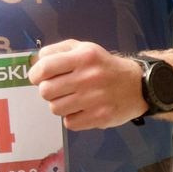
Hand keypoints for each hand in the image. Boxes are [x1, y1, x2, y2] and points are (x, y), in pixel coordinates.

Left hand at [30, 41, 147, 130]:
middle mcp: (89, 77)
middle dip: (47, 91)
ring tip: (72, 99)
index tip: (38, 78)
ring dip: (59, 105)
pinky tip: (82, 109)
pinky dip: (72, 118)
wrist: (137, 85)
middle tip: (58, 89)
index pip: (44, 67)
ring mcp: (95, 99)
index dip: (35, 74)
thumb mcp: (85, 49)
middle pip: (46, 91)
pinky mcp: (99, 117)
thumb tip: (35, 62)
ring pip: (55, 109)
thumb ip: (58, 51)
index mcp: (84, 57)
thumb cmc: (104, 66)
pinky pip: (69, 123)